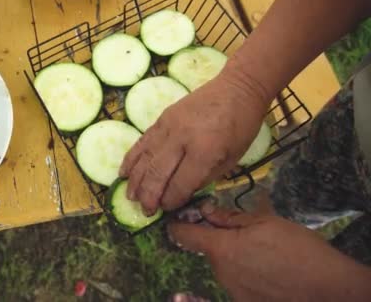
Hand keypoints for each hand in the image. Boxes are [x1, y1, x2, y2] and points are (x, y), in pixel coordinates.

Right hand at [119, 70, 268, 213]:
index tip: (166, 210)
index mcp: (205, 151)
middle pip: (157, 173)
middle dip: (149, 196)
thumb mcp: (232, 158)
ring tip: (131, 197)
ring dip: (136, 181)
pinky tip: (124, 173)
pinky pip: (142, 142)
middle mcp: (182, 139)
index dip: (171, 201)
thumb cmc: (241, 127)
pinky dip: (131, 159)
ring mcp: (168, 127)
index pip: (181, 184)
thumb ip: (205, 177)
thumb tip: (181, 194)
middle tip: (145, 211)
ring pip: (145, 159)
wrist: (236, 89)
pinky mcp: (161, 119)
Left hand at [169, 203, 370, 300]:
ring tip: (262, 251)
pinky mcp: (245, 301)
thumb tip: (206, 211)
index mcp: (220, 248)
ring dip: (234, 256)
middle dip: (219, 239)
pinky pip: (238, 281)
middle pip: (209, 250)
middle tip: (243, 231)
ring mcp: (232, 289)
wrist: (327, 287)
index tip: (177, 218)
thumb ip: (230, 218)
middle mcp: (220, 271)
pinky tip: (267, 269)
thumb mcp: (264, 221)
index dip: (178, 225)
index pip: (183, 235)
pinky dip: (246, 273)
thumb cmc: (297, 248)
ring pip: (224, 266)